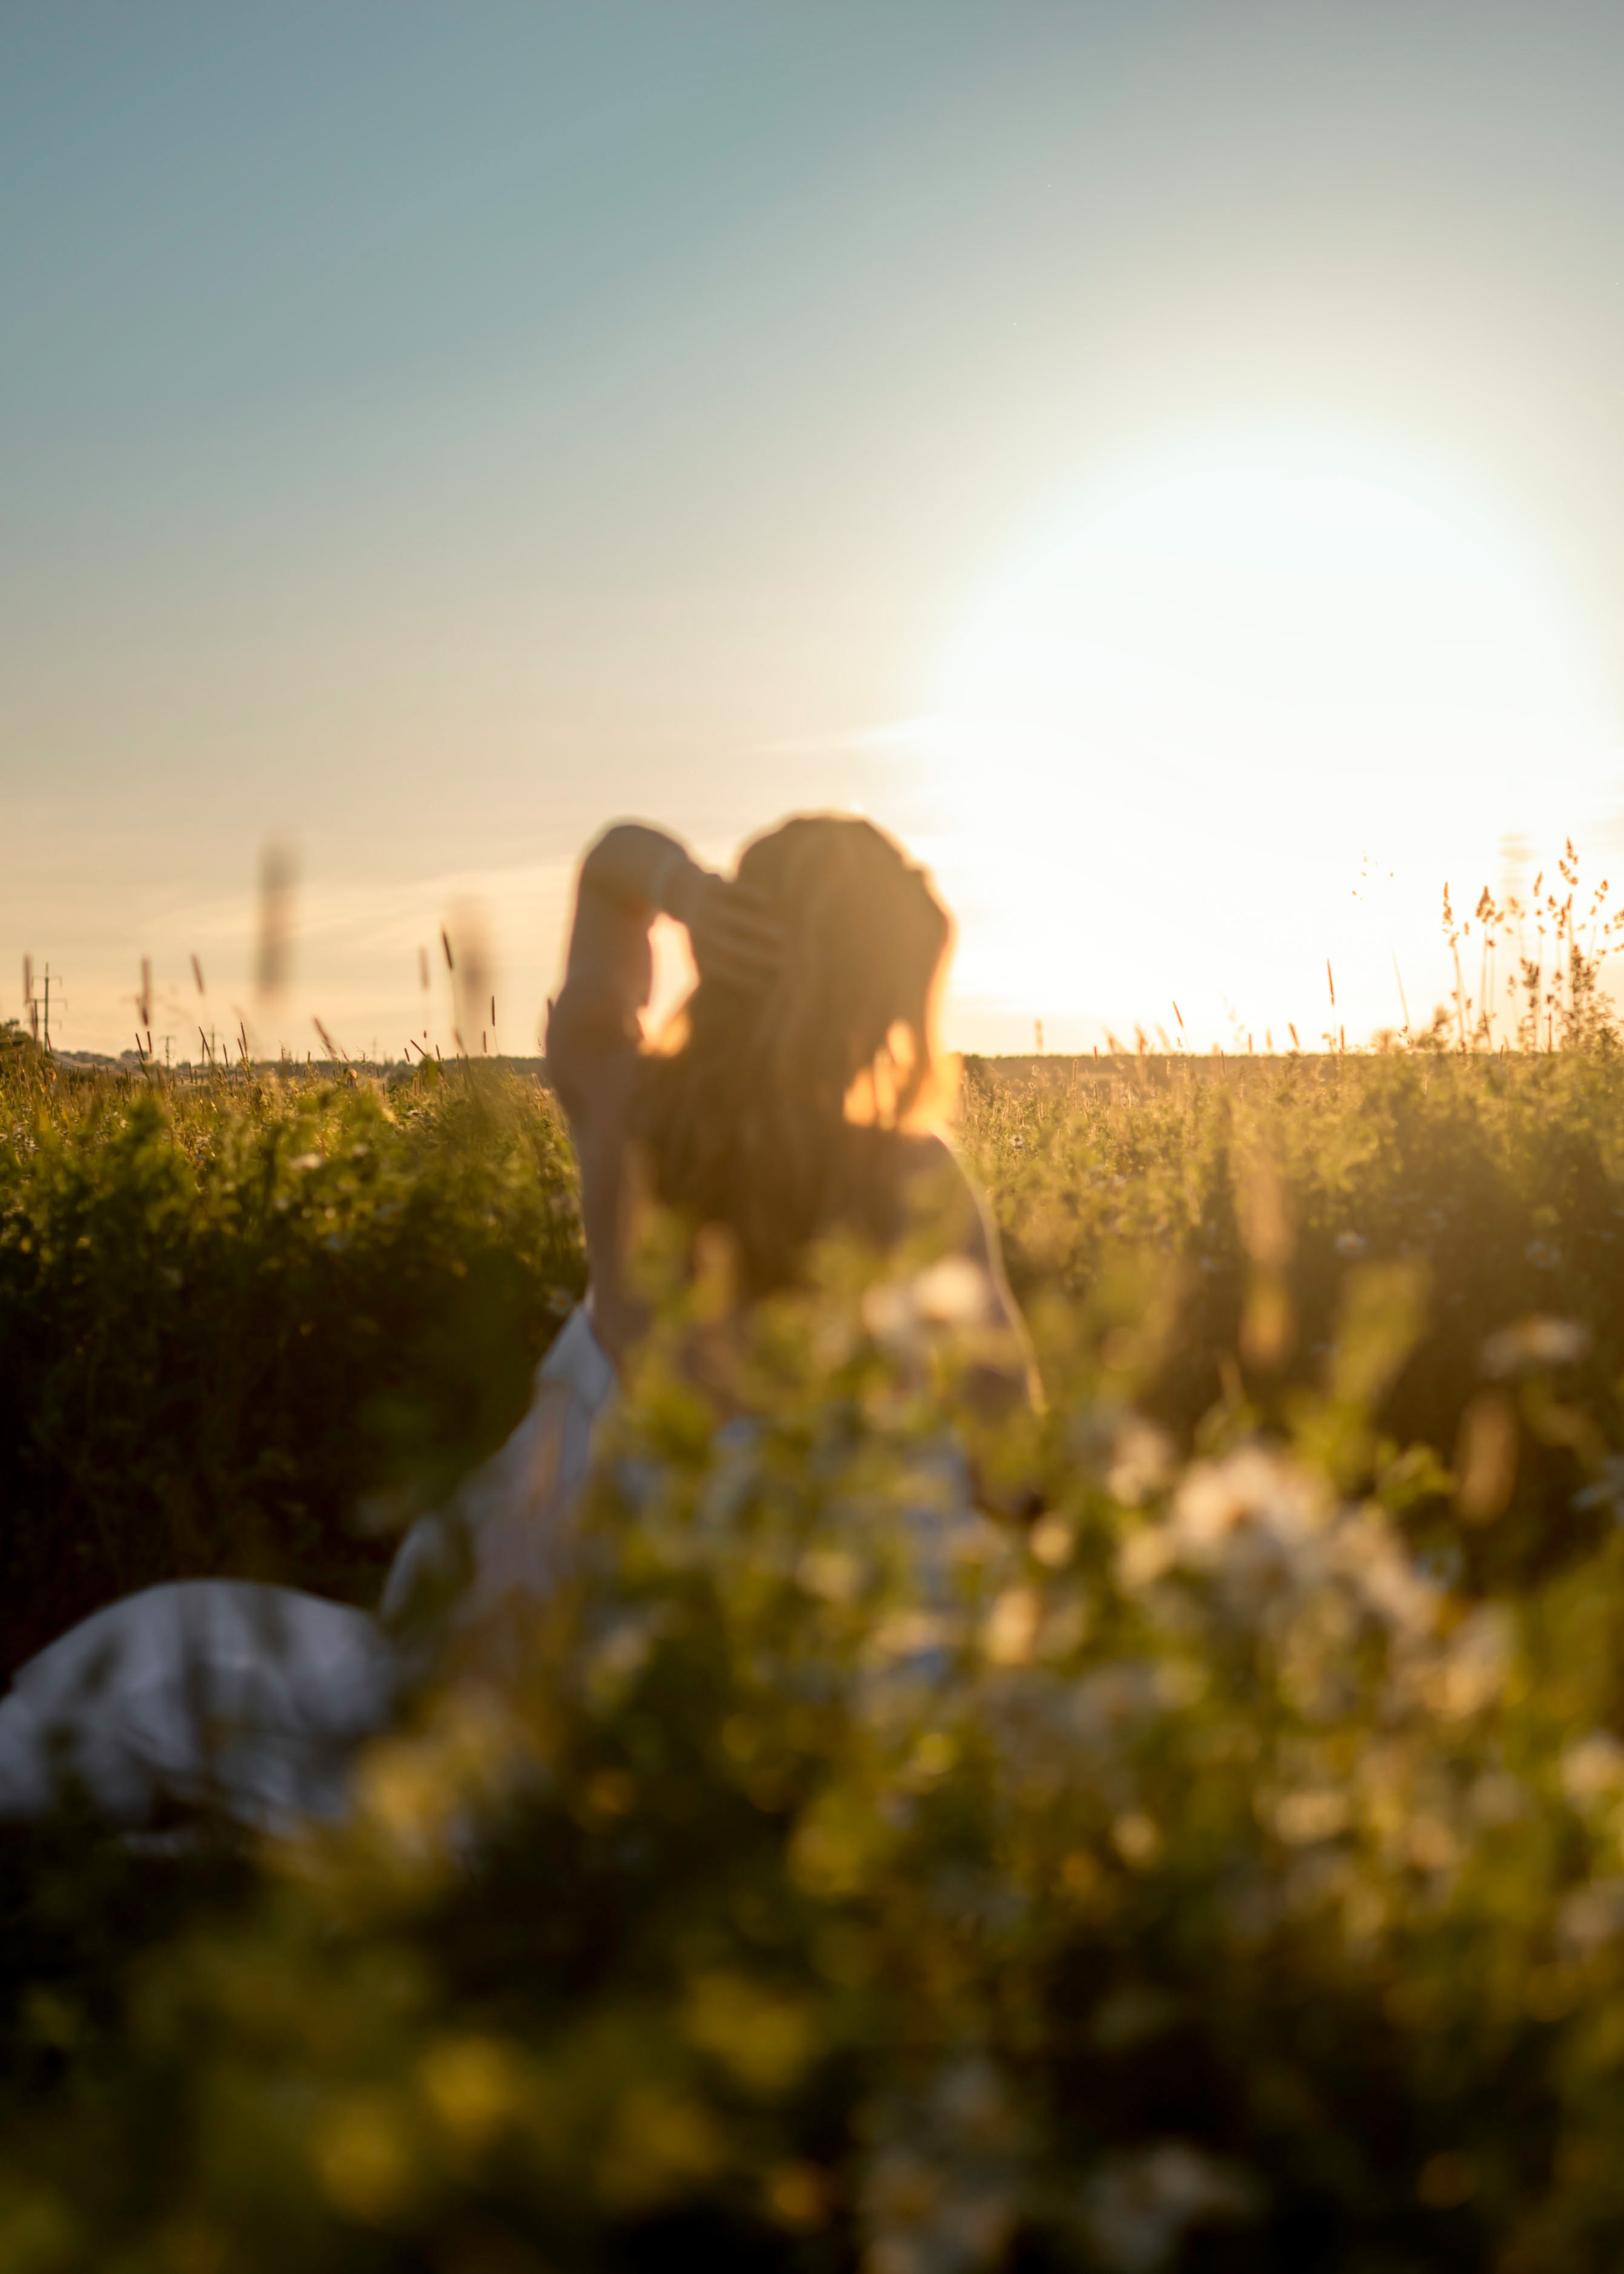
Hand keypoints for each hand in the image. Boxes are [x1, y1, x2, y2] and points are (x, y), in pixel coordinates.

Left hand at [668, 867, 782, 991]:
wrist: (675, 888)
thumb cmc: (700, 925)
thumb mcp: (702, 946)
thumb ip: (720, 965)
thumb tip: (750, 990)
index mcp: (699, 947)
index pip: (721, 968)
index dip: (742, 977)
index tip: (766, 986)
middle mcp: (701, 929)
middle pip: (729, 947)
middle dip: (756, 956)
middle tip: (782, 962)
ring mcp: (705, 907)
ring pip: (734, 919)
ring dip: (758, 928)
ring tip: (782, 935)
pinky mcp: (711, 885)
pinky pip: (732, 892)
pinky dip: (749, 896)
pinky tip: (767, 901)